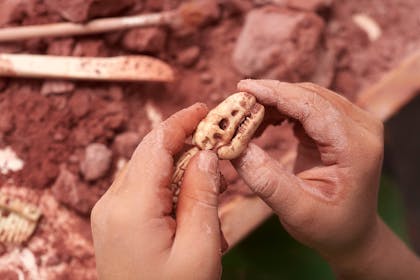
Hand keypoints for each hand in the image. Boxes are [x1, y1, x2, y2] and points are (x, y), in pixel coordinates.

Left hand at [91, 104, 223, 279]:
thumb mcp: (200, 247)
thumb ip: (202, 193)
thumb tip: (205, 152)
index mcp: (131, 205)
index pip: (156, 145)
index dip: (182, 122)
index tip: (206, 109)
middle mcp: (112, 201)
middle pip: (149, 153)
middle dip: (183, 141)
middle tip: (217, 142)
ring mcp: (109, 212)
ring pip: (147, 169)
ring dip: (179, 165)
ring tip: (212, 179)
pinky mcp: (114, 221)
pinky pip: (142, 188)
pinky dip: (168, 183)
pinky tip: (191, 198)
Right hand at [233, 80, 419, 278]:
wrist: (352, 232)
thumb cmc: (328, 227)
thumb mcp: (297, 211)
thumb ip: (267, 181)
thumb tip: (235, 148)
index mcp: (356, 147)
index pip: (312, 107)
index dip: (276, 94)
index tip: (242, 88)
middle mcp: (360, 127)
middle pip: (309, 96)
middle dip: (269, 96)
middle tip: (234, 105)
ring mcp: (352, 123)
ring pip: (306, 97)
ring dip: (273, 102)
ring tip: (244, 117)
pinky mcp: (339, 124)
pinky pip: (306, 106)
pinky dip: (281, 110)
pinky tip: (262, 121)